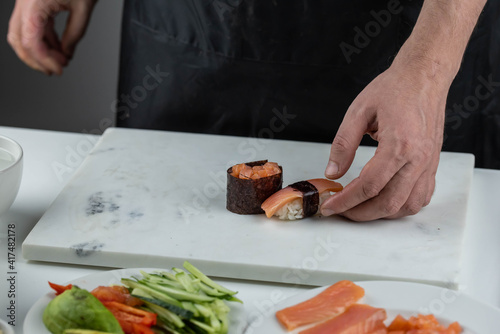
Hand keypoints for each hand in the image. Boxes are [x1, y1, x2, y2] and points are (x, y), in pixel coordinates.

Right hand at [7, 0, 96, 74]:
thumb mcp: (84, 9)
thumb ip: (75, 35)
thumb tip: (66, 53)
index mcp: (34, 4)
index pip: (31, 42)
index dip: (45, 60)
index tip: (59, 69)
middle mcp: (24, 3)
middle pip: (19, 40)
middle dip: (36, 59)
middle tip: (55, 70)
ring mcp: (26, 3)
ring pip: (23, 34)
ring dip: (40, 50)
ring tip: (61, 60)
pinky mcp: (32, 2)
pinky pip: (33, 25)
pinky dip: (44, 39)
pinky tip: (59, 48)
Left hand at [320, 59, 448, 220]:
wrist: (425, 77)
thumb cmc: (394, 88)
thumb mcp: (358, 111)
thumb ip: (343, 145)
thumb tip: (333, 173)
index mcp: (399, 145)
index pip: (369, 186)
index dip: (345, 200)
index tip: (329, 206)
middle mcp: (418, 159)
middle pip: (388, 202)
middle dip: (360, 213)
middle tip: (341, 210)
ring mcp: (428, 164)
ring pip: (407, 205)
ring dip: (382, 213)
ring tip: (359, 207)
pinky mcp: (432, 164)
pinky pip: (421, 196)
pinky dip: (402, 206)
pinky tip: (385, 200)